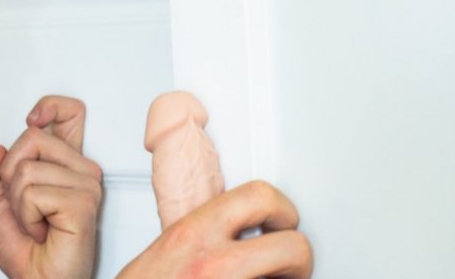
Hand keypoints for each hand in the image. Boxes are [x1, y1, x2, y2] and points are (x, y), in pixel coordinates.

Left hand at [0, 96, 103, 278]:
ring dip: (17, 203)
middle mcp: (79, 170)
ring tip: (35, 221)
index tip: (31, 119)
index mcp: (63, 164)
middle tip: (24, 205)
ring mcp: (85, 185)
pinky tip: (43, 229)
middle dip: (9, 175)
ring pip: (26, 168)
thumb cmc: (25, 249)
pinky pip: (33, 193)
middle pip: (32, 138)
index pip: (70, 114)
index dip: (49, 106)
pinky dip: (26, 217)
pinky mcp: (82, 203)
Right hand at [118, 180, 312, 277]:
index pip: (259, 196)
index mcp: (193, 234)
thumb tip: (232, 232)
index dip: (282, 209)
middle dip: (298, 258)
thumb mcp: (164, 251)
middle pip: (294, 246)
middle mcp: (214, 264)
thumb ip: (199, 236)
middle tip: (289, 265)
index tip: (281, 221)